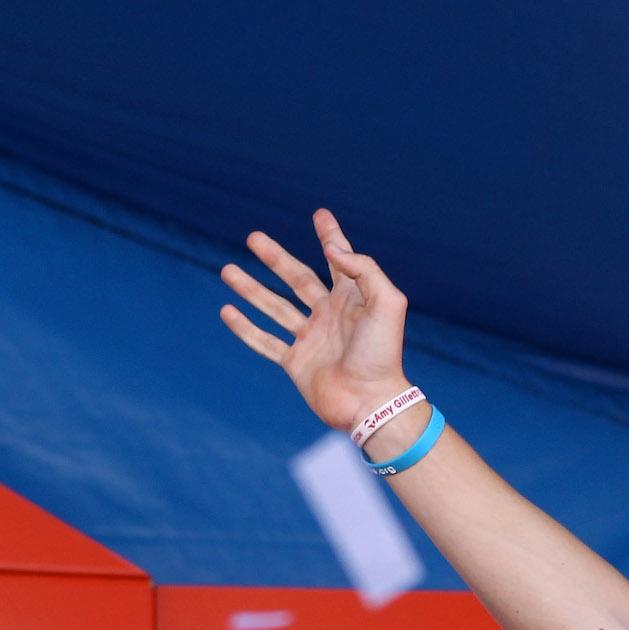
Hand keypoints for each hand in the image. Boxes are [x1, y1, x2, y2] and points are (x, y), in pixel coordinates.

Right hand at [219, 209, 412, 430]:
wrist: (370, 401)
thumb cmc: (382, 353)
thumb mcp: (387, 303)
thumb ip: (364, 269)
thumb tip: (333, 250)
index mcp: (353, 300)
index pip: (340, 261)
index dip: (331, 237)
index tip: (320, 215)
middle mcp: (331, 317)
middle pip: (298, 279)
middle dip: (275, 258)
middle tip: (253, 237)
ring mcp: (312, 340)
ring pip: (275, 308)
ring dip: (251, 289)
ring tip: (226, 270)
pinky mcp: (297, 363)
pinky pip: (266, 342)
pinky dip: (245, 328)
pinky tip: (227, 311)